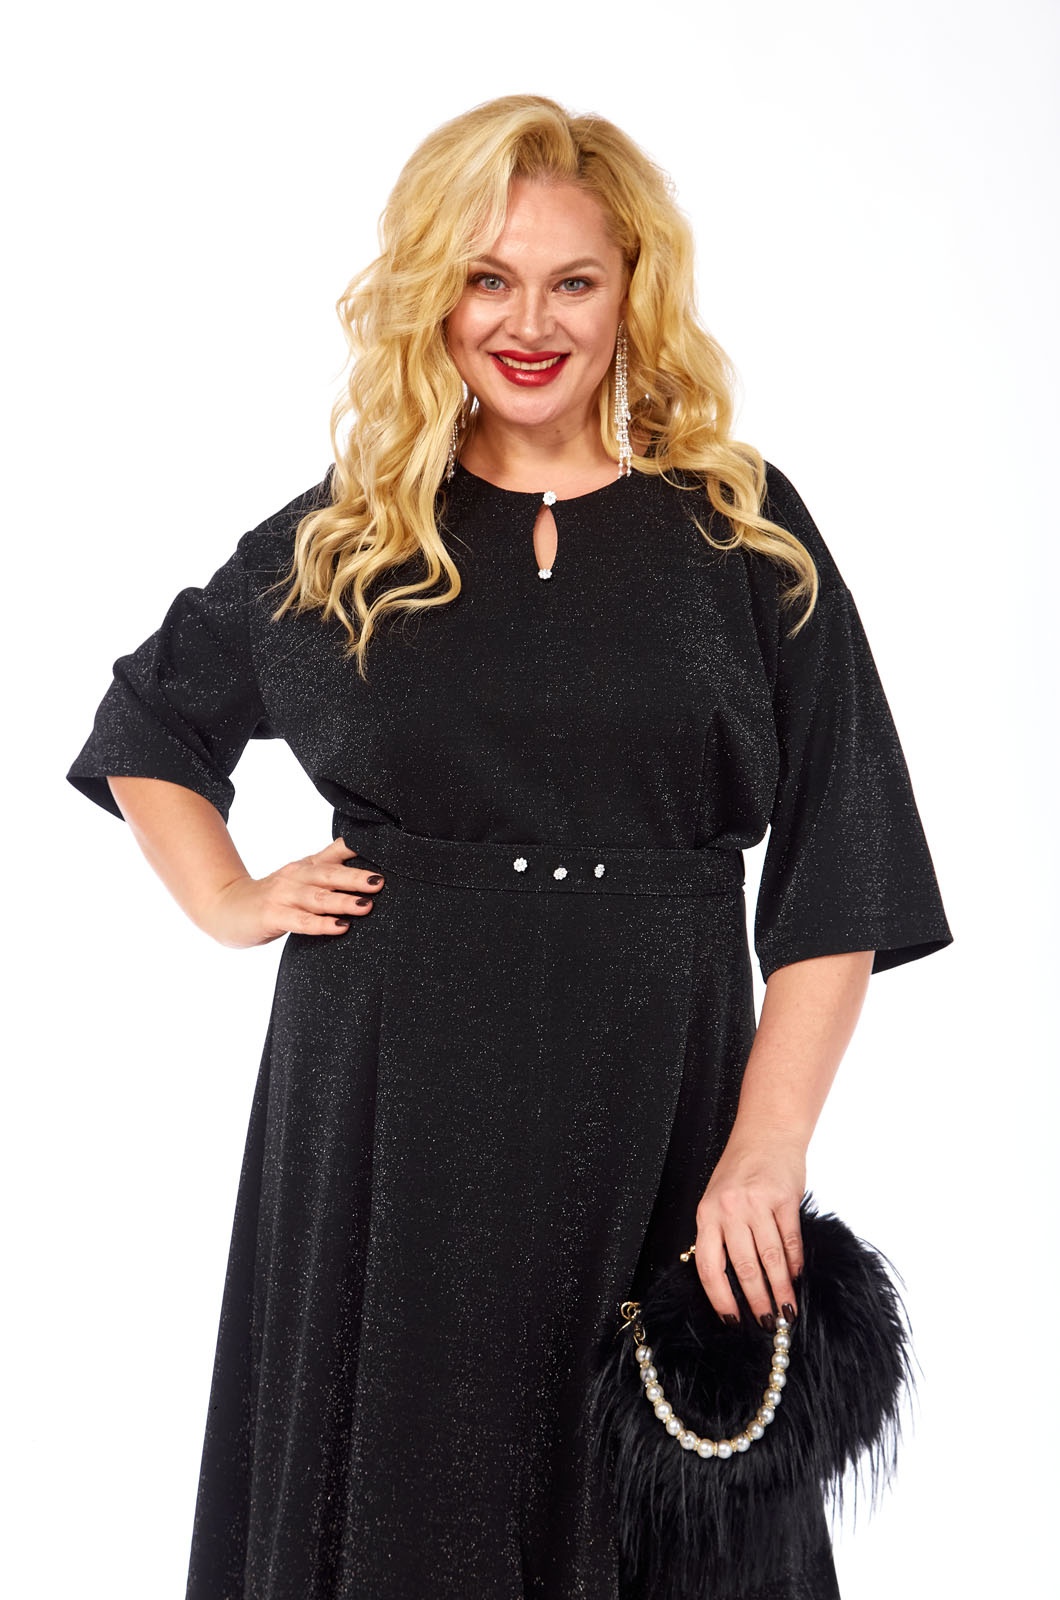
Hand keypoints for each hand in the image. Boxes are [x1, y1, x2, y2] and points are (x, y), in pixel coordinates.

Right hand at [199, 837, 384, 947]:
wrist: (225, 908)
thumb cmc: (272, 896)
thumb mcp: (300, 879)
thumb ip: (328, 870)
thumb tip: (365, 865)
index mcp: (306, 866)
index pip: (336, 853)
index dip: (359, 849)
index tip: (385, 849)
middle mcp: (296, 876)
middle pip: (330, 875)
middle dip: (356, 877)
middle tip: (381, 881)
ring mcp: (283, 895)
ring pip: (317, 897)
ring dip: (343, 900)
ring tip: (367, 904)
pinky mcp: (272, 916)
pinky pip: (301, 921)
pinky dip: (321, 924)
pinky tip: (340, 928)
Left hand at [692, 1135, 805, 1326]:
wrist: (767, 1133)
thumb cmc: (740, 1171)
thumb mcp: (717, 1200)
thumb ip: (721, 1235)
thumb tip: (732, 1284)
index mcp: (707, 1213)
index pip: (709, 1266)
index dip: (720, 1298)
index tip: (732, 1321)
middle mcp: (729, 1209)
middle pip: (744, 1267)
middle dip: (757, 1301)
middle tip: (767, 1323)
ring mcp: (758, 1203)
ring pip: (770, 1259)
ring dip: (781, 1289)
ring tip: (787, 1311)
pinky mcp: (784, 1199)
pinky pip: (790, 1241)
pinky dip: (795, 1264)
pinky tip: (797, 1279)